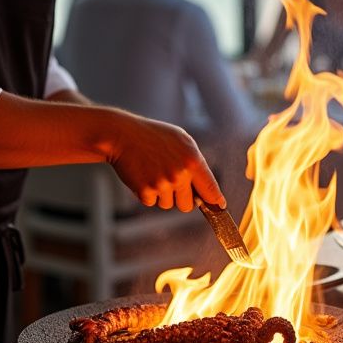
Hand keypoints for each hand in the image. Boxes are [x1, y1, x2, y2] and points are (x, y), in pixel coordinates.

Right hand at [107, 114, 224, 211]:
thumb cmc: (154, 136)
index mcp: (192, 160)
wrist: (122, 135)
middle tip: (170, 181)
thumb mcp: (182, 140)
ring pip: (168, 205)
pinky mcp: (146, 191)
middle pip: (188, 205)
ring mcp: (163, 184)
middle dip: (181, 198)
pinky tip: (142, 175)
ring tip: (153, 173)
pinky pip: (152, 203)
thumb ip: (195, 162)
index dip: (215, 201)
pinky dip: (146, 193)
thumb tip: (206, 188)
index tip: (219, 207)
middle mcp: (180, 174)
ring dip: (162, 194)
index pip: (210, 188)